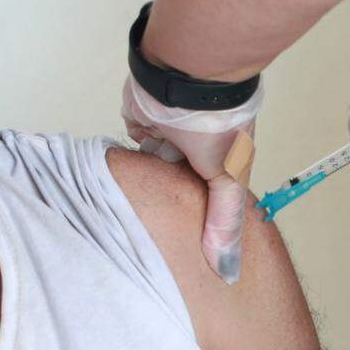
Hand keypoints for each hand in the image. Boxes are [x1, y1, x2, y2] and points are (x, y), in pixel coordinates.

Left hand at [121, 76, 261, 283]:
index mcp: (218, 160)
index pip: (202, 197)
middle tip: (150, 234)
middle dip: (163, 201)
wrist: (185, 78)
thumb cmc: (217, 124)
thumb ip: (225, 222)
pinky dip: (128, 158)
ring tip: (130, 210)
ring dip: (143, 179)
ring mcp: (165, 133)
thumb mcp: (229, 179)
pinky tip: (121, 179)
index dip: (192, 219)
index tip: (181, 248)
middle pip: (171, 184)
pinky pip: (131, 146)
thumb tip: (226, 271)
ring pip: (148, 167)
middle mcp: (192, 148)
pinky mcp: (140, 121)